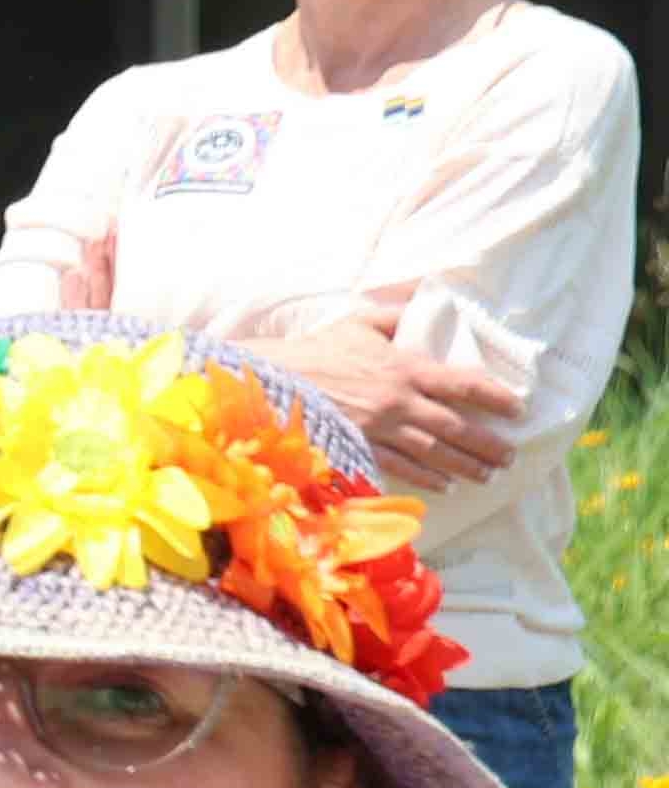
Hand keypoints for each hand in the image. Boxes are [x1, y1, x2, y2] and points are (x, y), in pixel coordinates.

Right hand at [256, 292, 517, 489]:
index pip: (463, 384)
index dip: (495, 397)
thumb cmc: (315, 350)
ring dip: (466, 465)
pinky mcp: (359, 448)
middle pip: (455, 427)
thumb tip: (425, 303)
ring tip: (488, 474)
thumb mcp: (358, 322)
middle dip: (488, 444)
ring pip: (434, 452)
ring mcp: (379, 429)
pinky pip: (402, 467)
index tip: (516, 408)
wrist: (271, 383)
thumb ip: (395, 314)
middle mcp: (399, 402)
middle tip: (510, 456)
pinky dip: (428, 477)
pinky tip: (446, 483)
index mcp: (404, 368)